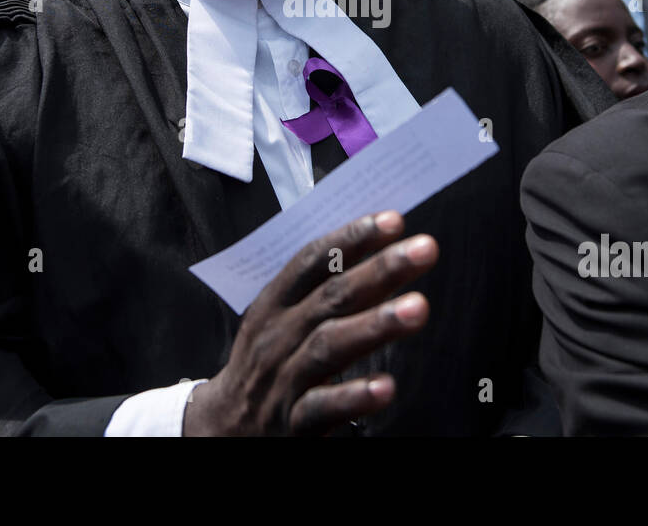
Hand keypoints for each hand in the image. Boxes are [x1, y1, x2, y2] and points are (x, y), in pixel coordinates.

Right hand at [183, 211, 437, 435]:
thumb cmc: (267, 364)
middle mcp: (277, 336)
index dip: (351, 238)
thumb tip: (384, 253)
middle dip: (380, 270)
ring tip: (418, 307)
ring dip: (375, 324)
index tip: (394, 220)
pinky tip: (386, 386)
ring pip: (329, 346)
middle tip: (424, 249)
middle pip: (331, 297)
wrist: (224, 428)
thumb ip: (326, 291)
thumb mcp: (282, 321)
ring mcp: (283, 379)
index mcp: (274, 304)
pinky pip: (324, 407)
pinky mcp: (293, 423)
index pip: (312, 261)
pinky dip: (353, 395)